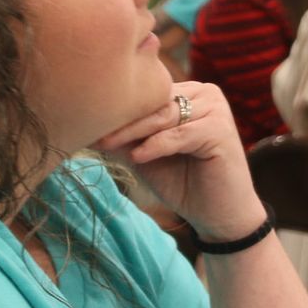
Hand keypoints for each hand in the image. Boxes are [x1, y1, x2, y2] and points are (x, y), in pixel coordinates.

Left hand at [92, 81, 265, 242]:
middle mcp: (205, 93)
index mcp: (189, 93)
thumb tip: (87, 120)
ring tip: (107, 144)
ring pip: (166, 116)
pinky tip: (139, 157)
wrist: (219, 215)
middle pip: (155, 102)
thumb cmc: (183, 183)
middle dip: (123, 119)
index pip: (148, 95)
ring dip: (135, 132)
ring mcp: (216, 109)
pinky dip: (158, 145)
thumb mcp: (146, 154)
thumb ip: (126, 136)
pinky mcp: (222, 130)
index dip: (119, 110)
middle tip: (93, 132)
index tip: (86, 121)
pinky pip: (181, 134)